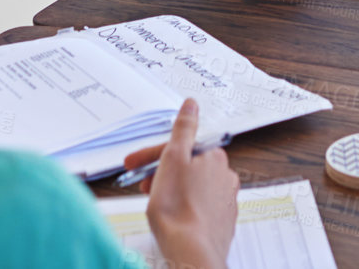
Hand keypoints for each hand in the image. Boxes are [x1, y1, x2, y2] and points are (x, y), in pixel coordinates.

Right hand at [137, 100, 238, 268]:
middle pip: (187, 167)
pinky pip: (199, 208)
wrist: (192, 253)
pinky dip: (183, 208)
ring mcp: (225, 201)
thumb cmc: (179, 209)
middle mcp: (225, 177)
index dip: (151, 155)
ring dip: (172, 190)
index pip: (179, 148)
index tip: (133, 165)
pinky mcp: (222, 223)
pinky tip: (173, 219)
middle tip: (142, 185)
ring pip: (192, 188)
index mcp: (215, 157)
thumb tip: (191, 104)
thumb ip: (183, 129)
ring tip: (155, 204)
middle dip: (161, 173)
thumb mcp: (173, 159)